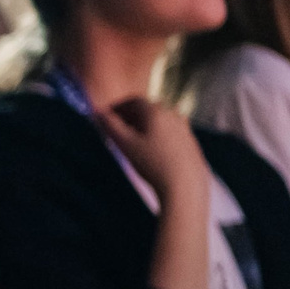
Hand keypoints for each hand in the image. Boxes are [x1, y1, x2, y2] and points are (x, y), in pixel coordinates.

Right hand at [97, 97, 211, 210]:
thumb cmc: (152, 164)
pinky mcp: (191, 142)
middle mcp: (173, 114)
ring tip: (135, 143)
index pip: (132, 102)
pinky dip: (159, 136)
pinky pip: (171, 132)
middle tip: (119, 130)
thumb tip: (97, 111)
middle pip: (147, 110)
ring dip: (146, 127)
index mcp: (155, 111)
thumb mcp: (125, 144)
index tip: (107, 117)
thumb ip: (110, 125)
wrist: (185, 186)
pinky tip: (153, 153)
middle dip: (131, 117)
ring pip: (160, 121)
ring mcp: (185, 128)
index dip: (117, 108)